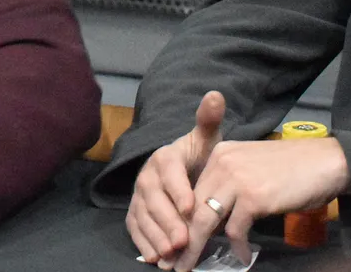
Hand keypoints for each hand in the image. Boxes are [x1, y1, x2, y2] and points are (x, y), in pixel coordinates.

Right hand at [126, 91, 223, 266]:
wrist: (181, 168)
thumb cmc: (197, 157)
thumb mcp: (206, 139)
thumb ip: (209, 120)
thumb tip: (216, 95)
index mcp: (165, 157)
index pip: (169, 172)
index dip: (179, 190)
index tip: (191, 207)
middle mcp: (147, 176)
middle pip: (154, 200)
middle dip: (168, 221)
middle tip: (183, 241)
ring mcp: (139, 196)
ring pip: (143, 216)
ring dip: (155, 236)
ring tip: (170, 254)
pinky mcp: (135, 212)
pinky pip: (134, 228)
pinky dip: (143, 243)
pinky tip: (155, 257)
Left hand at [174, 136, 349, 271]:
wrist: (327, 161)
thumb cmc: (293, 169)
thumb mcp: (251, 170)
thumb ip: (228, 188)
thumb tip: (212, 222)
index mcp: (219, 154)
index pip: (191, 192)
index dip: (181, 220)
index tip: (175, 242)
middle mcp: (222, 164)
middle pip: (192, 208)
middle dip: (182, 238)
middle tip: (173, 262)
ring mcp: (237, 180)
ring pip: (205, 220)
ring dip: (196, 248)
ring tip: (189, 268)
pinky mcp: (254, 197)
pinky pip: (235, 230)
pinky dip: (238, 247)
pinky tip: (243, 257)